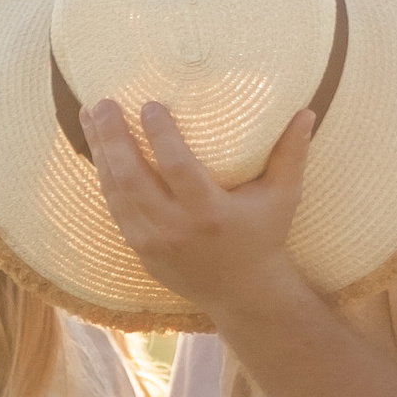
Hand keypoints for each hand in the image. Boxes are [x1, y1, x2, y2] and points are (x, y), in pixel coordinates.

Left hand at [83, 97, 313, 322]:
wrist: (242, 293)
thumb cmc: (264, 237)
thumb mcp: (283, 198)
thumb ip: (292, 154)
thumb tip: (307, 110)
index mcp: (210, 213)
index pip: (177, 167)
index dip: (160, 135)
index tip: (148, 104)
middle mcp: (176, 229)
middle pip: (133, 178)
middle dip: (113, 138)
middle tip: (102, 102)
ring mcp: (154, 242)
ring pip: (116, 193)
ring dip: (100, 153)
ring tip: (89, 116)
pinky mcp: (141, 250)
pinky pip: (115, 210)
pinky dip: (104, 179)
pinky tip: (98, 151)